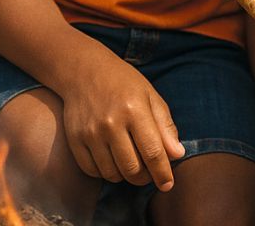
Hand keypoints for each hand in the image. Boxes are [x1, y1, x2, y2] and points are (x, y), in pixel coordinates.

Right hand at [60, 47, 184, 191]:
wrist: (85, 70)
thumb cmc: (123, 83)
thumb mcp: (150, 96)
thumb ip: (165, 126)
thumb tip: (178, 155)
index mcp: (135, 110)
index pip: (153, 153)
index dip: (163, 173)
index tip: (167, 184)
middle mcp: (111, 123)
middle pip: (132, 169)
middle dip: (145, 177)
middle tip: (149, 172)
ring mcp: (91, 133)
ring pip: (113, 174)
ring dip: (125, 175)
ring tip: (131, 161)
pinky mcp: (76, 140)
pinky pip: (94, 171)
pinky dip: (105, 171)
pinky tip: (112, 158)